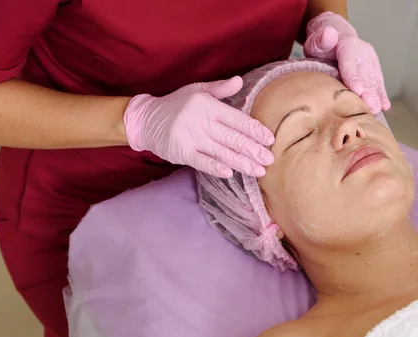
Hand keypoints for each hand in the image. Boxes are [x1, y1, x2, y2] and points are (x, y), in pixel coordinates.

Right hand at [123, 76, 274, 177]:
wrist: (146, 119)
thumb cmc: (176, 104)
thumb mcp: (197, 90)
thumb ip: (220, 89)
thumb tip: (240, 81)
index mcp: (208, 106)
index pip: (237, 119)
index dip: (255, 130)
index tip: (270, 139)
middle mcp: (202, 122)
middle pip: (233, 138)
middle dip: (253, 150)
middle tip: (270, 159)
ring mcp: (191, 138)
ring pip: (222, 152)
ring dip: (242, 163)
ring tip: (259, 171)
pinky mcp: (182, 153)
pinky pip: (202, 162)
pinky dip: (215, 168)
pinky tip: (230, 173)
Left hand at [303, 12, 390, 113]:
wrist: (336, 38)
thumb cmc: (322, 45)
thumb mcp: (316, 41)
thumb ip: (321, 39)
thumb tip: (329, 33)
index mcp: (348, 45)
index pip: (349, 64)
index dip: (353, 78)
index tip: (358, 91)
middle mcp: (362, 52)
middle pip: (364, 75)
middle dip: (368, 92)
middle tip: (371, 106)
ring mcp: (370, 60)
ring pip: (373, 80)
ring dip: (376, 96)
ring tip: (377, 109)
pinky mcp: (374, 68)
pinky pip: (378, 82)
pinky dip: (381, 94)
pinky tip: (385, 105)